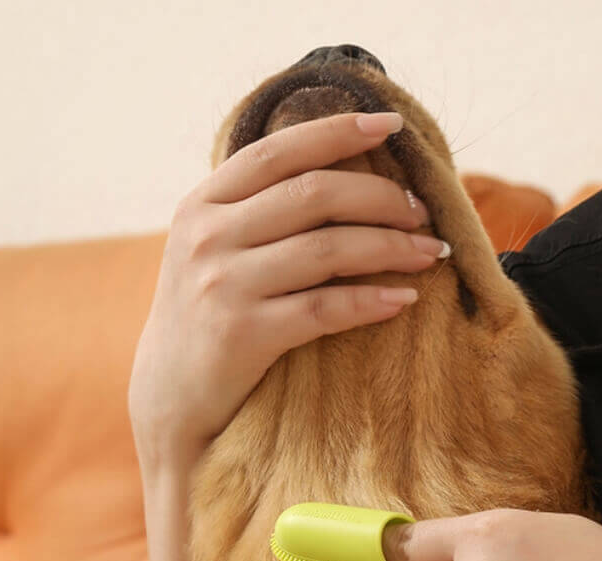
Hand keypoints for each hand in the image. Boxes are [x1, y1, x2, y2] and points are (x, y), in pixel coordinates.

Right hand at [127, 110, 448, 468]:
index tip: (391, 125)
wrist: (171, 393)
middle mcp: (208, 236)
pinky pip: (323, 308)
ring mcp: (222, 284)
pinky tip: (403, 299)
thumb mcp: (213, 250)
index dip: (337, 131)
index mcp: (202, 204)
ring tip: (430, 253)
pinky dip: (370, 301)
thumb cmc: (208, 314)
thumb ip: (256, 212)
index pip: (278, 152)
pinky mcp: (242, 334)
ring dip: (391, 247)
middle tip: (422, 213)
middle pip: (313, 195)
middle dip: (381, 197)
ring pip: (327, 249)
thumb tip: (342, 178)